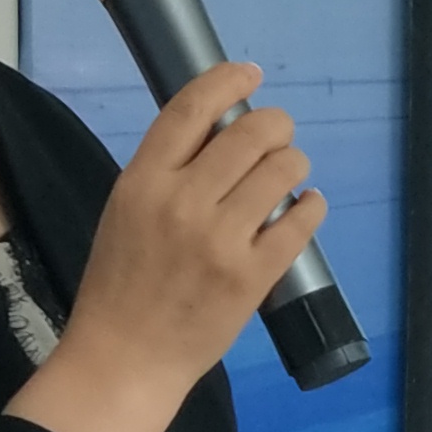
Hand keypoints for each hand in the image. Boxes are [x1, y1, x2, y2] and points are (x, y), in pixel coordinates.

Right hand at [5, 62, 324, 431]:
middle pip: (249, 133)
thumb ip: (166, 174)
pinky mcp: (252, 275)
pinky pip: (299, 221)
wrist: (125, 358)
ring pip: (283, 170)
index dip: (227, 81)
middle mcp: (183, 202)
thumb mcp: (125, 213)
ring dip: (294, 162)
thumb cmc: (120, 285)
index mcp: (143, 182)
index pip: (191, 109)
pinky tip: (307, 207)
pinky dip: (311, 206)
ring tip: (290, 173)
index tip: (250, 73)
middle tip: (279, 134)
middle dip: (275, 124)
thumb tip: (219, 133)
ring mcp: (221, 240)